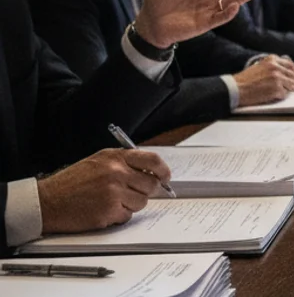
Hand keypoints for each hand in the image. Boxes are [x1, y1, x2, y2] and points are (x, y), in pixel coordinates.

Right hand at [38, 148, 170, 232]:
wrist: (47, 202)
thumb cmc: (71, 183)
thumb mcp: (97, 162)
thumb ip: (123, 163)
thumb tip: (151, 171)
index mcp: (115, 158)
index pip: (152, 160)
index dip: (163, 170)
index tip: (165, 177)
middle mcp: (116, 172)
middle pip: (151, 184)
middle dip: (146, 191)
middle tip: (133, 193)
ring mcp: (113, 192)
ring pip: (141, 202)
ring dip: (131, 204)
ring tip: (111, 201)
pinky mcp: (109, 211)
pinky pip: (127, 215)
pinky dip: (119, 216)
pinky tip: (103, 210)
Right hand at [234, 55, 293, 106]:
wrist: (235, 89)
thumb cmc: (246, 81)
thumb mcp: (261, 68)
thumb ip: (277, 68)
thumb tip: (293, 76)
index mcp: (272, 59)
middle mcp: (276, 66)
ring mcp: (277, 77)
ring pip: (292, 85)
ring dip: (288, 90)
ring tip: (274, 90)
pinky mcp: (276, 87)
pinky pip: (285, 93)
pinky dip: (280, 95)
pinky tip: (271, 94)